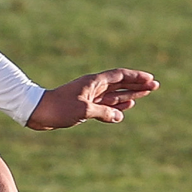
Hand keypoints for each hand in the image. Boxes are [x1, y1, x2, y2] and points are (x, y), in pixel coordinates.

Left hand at [26, 68, 157, 130]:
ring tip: (144, 94)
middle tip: (155, 86)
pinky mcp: (83, 107)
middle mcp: (93, 87)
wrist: (37, 112)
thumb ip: (103, 112)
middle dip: (137, 85)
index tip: (150, 79)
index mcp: (93, 82)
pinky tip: (125, 107)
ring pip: (114, 94)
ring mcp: (88, 97)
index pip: (119, 76)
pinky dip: (116, 106)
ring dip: (129, 94)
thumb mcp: (83, 110)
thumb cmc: (58, 108)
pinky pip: (105, 105)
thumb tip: (119, 116)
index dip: (136, 77)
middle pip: (120, 84)